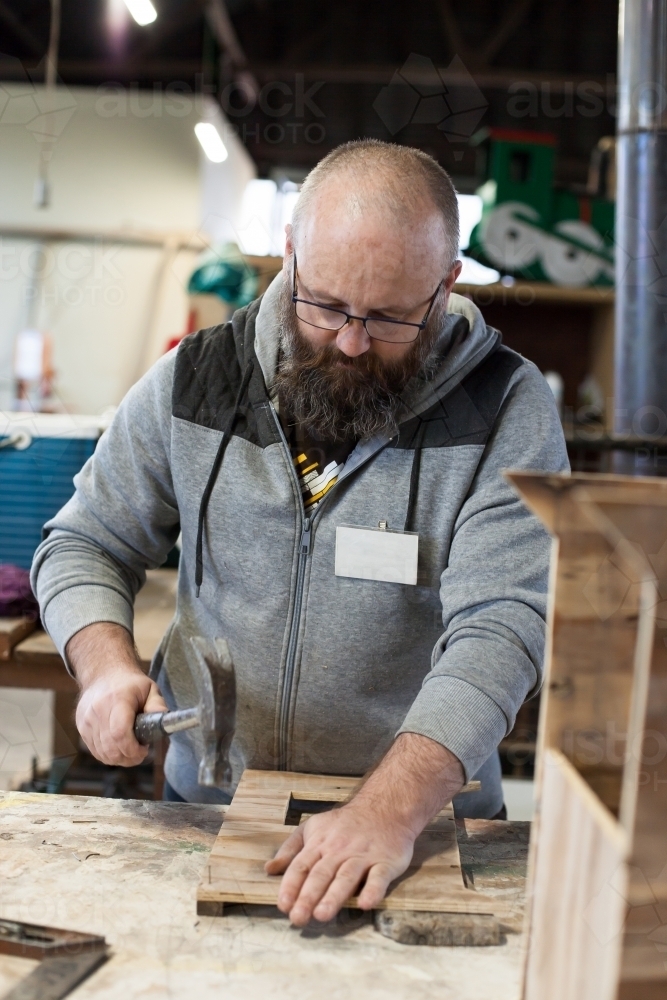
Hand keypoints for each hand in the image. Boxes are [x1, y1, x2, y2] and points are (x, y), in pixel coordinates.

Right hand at [68, 622, 167, 765]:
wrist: (104, 673)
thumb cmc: (131, 684)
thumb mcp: (150, 688)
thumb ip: (157, 706)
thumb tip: (163, 723)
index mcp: (118, 699)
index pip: (120, 733)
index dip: (133, 749)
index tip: (144, 750)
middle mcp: (98, 710)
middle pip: (111, 748)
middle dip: (128, 758)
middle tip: (140, 753)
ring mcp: (87, 719)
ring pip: (102, 753)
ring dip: (119, 758)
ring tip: (131, 749)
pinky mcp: (81, 727)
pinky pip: (95, 750)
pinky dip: (108, 755)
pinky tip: (119, 747)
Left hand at [265, 801, 414, 925]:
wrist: (385, 806)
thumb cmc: (345, 823)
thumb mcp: (313, 827)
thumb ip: (290, 849)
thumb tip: (269, 869)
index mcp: (319, 843)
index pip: (301, 866)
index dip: (291, 886)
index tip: (283, 905)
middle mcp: (339, 850)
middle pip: (321, 874)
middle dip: (308, 896)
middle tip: (298, 918)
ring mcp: (363, 856)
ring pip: (346, 877)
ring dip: (334, 896)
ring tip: (322, 914)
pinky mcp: (385, 862)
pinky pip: (379, 877)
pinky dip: (373, 890)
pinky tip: (365, 903)